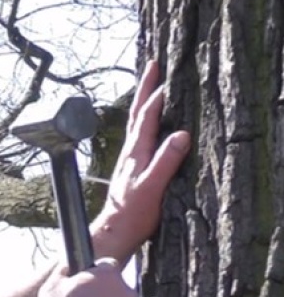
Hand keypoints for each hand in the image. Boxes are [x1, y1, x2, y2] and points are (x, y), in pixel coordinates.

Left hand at [91, 60, 190, 265]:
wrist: (115, 231)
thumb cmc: (133, 213)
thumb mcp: (152, 188)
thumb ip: (166, 162)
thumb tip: (181, 134)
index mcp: (136, 152)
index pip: (146, 117)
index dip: (156, 96)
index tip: (167, 76)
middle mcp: (131, 151)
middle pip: (137, 113)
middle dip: (145, 88)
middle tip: (153, 64)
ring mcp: (130, 158)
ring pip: (137, 122)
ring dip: (144, 101)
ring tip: (150, 85)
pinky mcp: (133, 167)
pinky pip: (139, 135)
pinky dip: (145, 120)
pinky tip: (148, 123)